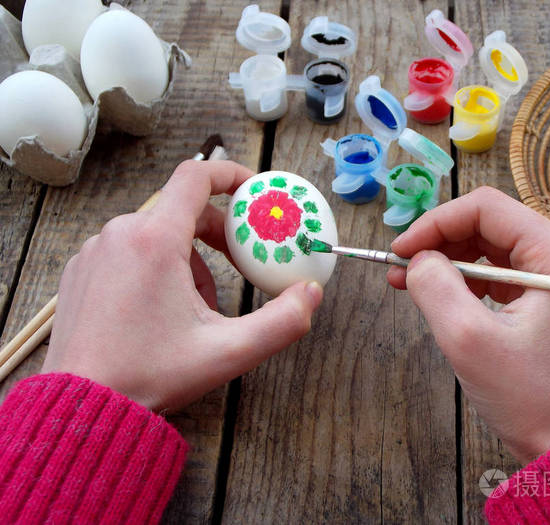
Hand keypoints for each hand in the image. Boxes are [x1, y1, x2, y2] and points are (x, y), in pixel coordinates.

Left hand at [42, 160, 322, 410]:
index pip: (196, 176)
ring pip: (156, 234)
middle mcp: (119, 234)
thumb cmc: (149, 375)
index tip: (253, 190)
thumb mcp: (228, 352)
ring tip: (198, 308)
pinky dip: (156, 267)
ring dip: (188, 259)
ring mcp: (95, 250)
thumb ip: (282, 322)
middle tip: (240, 265)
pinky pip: (129, 251)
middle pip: (181, 209)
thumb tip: (311, 293)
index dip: (231, 174)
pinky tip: (161, 310)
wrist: (83, 407)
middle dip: (217, 234)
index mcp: (154, 240)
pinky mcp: (82, 269)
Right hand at [387, 186, 549, 462]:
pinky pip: (495, 272)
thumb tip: (416, 259)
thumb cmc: (528, 396)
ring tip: (408, 283)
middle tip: (399, 268)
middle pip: (486, 223)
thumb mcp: (469, 340)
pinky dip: (463, 279)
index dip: (434, 223)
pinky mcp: (544, 296)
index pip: (485, 208)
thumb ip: (435, 287)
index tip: (400, 251)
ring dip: (446, 261)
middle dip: (437, 242)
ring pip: (487, 246)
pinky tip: (439, 297)